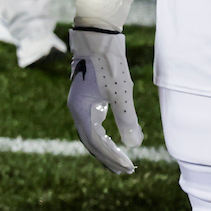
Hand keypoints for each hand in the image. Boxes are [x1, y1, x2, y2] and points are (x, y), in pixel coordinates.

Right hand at [68, 26, 142, 174]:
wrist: (97, 39)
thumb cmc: (108, 65)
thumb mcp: (121, 93)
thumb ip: (127, 120)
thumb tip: (134, 145)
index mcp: (81, 111)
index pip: (96, 143)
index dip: (112, 158)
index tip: (129, 168)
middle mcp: (76, 110)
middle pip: (90, 142)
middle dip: (108, 158)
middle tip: (126, 171)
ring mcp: (79, 104)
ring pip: (90, 134)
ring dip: (105, 149)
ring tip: (121, 159)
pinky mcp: (85, 98)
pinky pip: (92, 124)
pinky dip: (103, 136)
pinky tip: (113, 139)